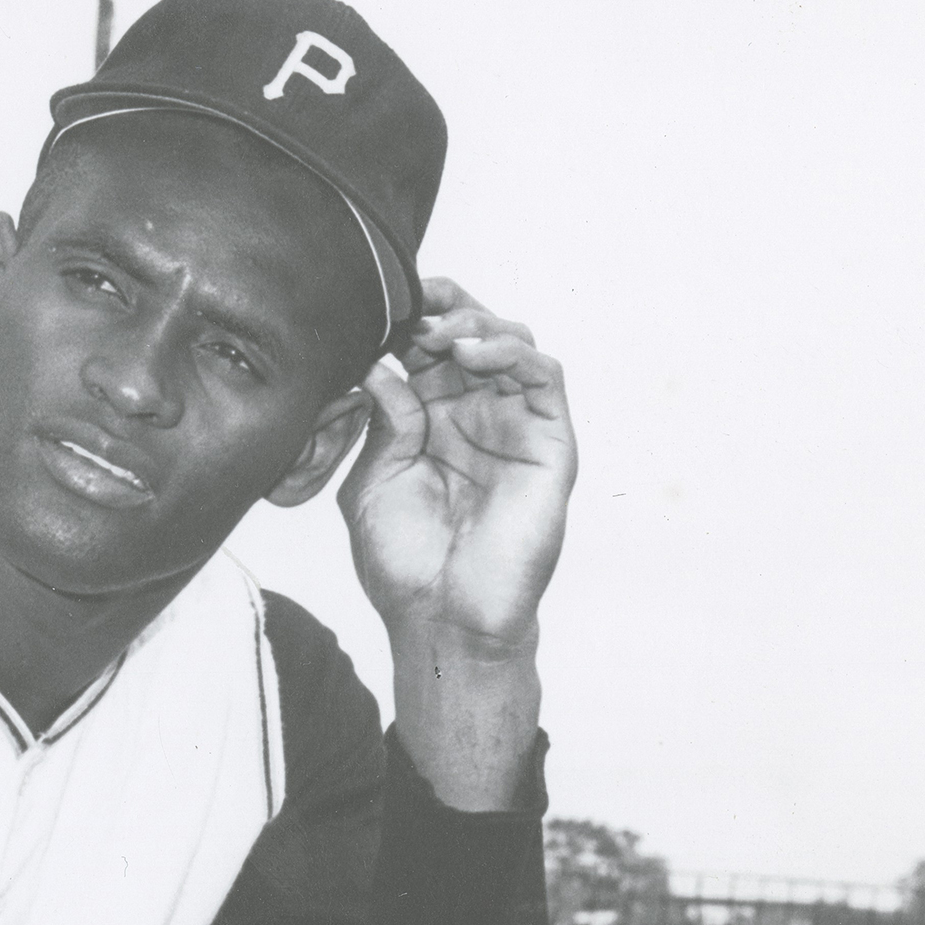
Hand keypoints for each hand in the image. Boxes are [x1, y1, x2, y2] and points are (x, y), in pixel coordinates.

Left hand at [338, 278, 576, 653]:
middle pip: (474, 332)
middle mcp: (477, 414)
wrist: (443, 620)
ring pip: (512, 343)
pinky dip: (511, 352)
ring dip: (476, 325)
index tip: (381, 303)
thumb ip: (383, 421)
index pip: (430, 346)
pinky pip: (544, 376)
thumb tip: (378, 366)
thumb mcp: (374, 482)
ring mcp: (516, 425)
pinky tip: (471, 353)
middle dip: (445, 309)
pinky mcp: (550, 442)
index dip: (413, 316)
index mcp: (432, 418)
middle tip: (413, 306)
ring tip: (439, 335)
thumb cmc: (406, 564)